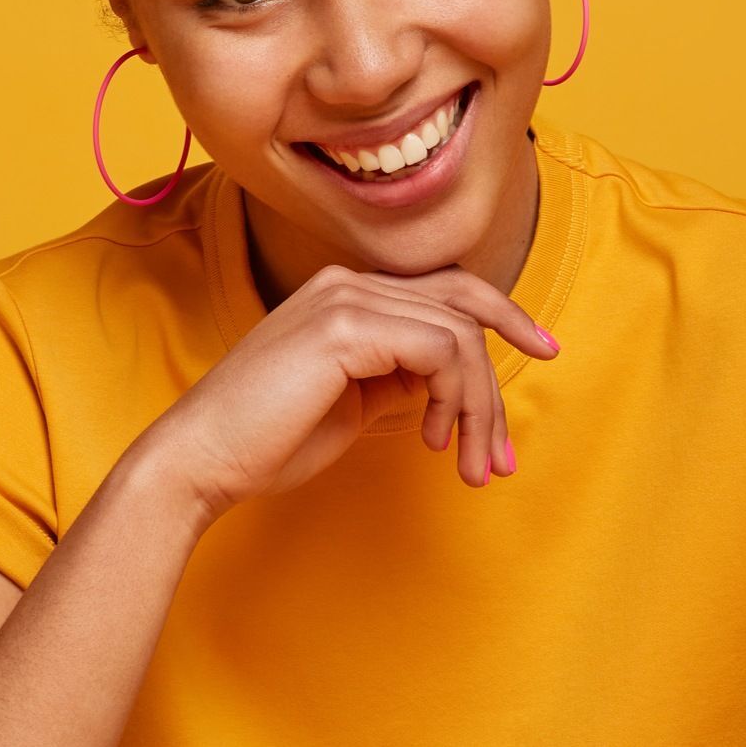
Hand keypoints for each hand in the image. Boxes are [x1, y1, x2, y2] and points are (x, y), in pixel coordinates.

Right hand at [144, 263, 559, 518]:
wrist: (200, 459)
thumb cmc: (267, 442)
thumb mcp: (351, 401)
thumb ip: (397, 376)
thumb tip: (448, 381)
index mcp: (345, 292)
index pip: (446, 290)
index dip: (503, 317)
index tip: (545, 349)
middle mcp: (347, 282)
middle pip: (463, 308)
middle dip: (499, 377)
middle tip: (505, 451)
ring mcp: (345, 298)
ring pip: (459, 335)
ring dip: (480, 406)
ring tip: (472, 463)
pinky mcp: (345, 327)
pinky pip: (439, 349)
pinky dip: (455, 397)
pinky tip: (436, 439)